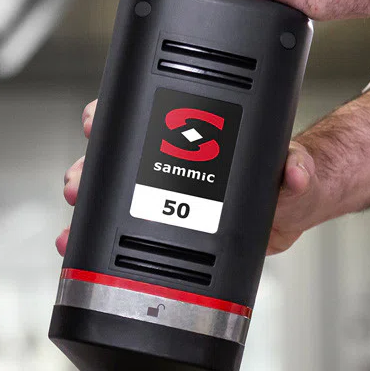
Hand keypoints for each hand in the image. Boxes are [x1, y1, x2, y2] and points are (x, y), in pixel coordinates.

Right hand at [56, 99, 320, 256]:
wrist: (299, 210)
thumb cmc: (292, 172)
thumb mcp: (297, 166)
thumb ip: (298, 166)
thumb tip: (295, 173)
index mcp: (198, 135)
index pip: (143, 113)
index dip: (109, 115)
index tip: (93, 122)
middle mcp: (175, 161)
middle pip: (116, 158)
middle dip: (86, 170)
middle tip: (77, 183)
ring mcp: (170, 197)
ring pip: (114, 199)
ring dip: (86, 214)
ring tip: (70, 233)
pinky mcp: (174, 231)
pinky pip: (129, 236)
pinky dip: (101, 247)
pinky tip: (83, 257)